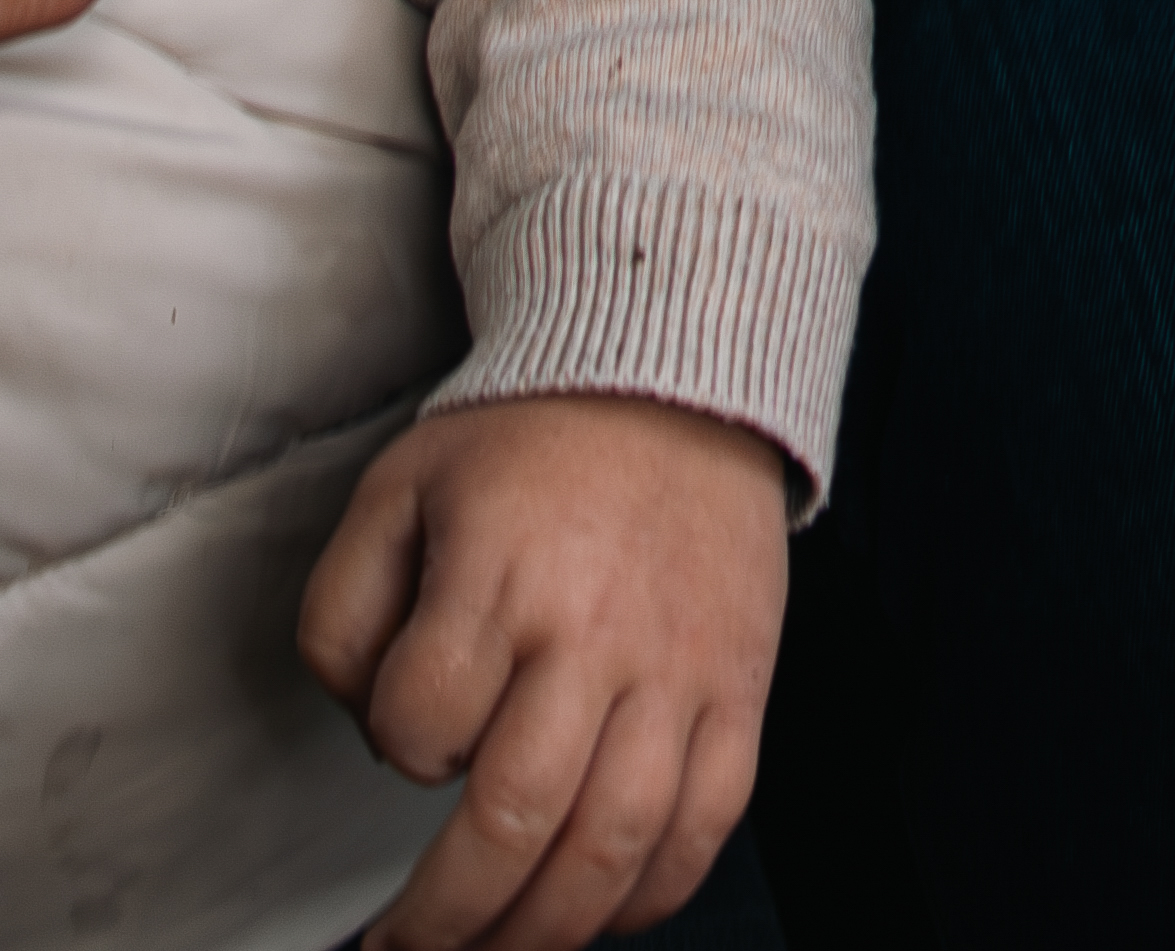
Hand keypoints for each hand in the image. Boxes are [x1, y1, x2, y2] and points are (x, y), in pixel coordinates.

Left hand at [300, 395, 787, 947]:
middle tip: (410, 949)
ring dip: (542, 930)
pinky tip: (603, 910)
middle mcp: (596, 631)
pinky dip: (652, 893)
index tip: (407, 736)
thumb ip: (343, 613)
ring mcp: (680, 665)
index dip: (397, 751)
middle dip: (448, 917)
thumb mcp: (398, 488)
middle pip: (514, 819)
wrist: (678, 372)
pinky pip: (707, 822)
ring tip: (497, 949)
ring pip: (613, 846)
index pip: (419, 725)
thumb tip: (375, 733)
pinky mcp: (741, 683)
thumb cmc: (530, 441)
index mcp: (502, 574)